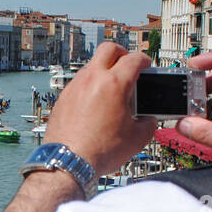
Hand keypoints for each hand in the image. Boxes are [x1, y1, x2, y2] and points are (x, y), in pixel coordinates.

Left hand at [43, 44, 155, 174]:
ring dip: (104, 69)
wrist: (67, 163)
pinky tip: (95, 102)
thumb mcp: (136, 139)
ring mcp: (75, 87)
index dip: (144, 60)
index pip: (133, 59)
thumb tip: (148, 121)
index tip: (145, 65)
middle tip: (128, 64)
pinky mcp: (63, 98)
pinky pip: (79, 82)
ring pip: (91, 65)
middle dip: (122, 53)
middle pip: (109, 49)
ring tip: (112, 87)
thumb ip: (148, 124)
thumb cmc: (98, 152)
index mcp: (114, 84)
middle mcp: (92, 80)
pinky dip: (90, 85)